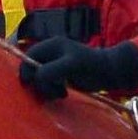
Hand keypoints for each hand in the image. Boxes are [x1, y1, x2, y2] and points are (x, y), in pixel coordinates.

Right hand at [20, 39, 137, 101]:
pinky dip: (51, 91)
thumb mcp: (71, 66)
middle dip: (38, 82)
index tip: (32, 85)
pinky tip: (62, 93)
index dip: (26, 70)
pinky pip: (47, 84)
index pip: (29, 56)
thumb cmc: (93, 66)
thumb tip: (37, 78)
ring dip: (46, 89)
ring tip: (59, 93)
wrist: (110, 73)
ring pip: (39, 78)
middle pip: (32, 68)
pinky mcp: (60, 75)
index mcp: (52, 45)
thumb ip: (51, 70)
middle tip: (50, 92)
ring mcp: (55, 64)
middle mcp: (51, 52)